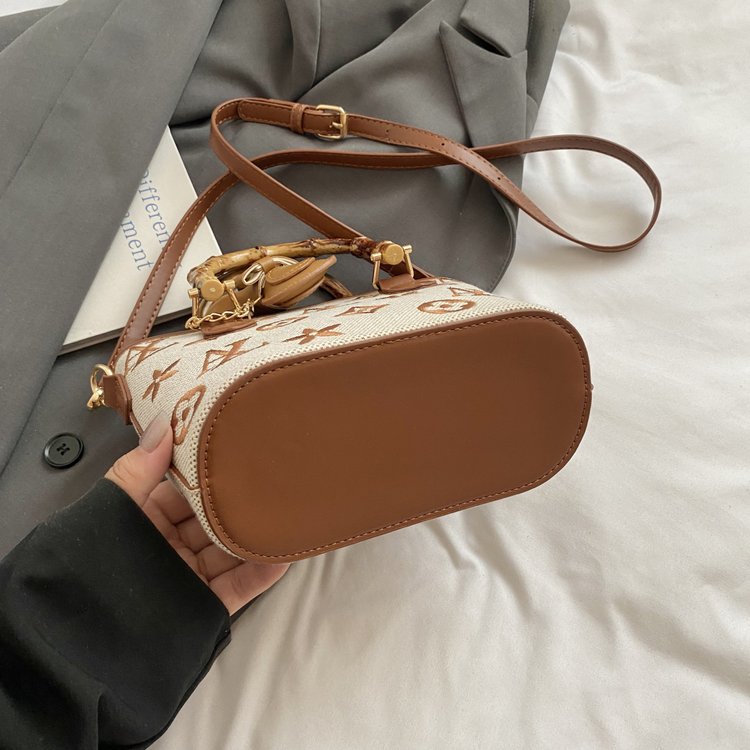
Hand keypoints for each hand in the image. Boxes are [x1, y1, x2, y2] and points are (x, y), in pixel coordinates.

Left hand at [105, 413, 288, 614]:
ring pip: (230, 550)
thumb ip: (138, 471)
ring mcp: (189, 576)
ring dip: (256, 534)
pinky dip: (259, 574)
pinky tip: (282, 556)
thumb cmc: (89, 567)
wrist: (78, 642)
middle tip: (275, 473)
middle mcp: (170, 545)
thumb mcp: (108, 513)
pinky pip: (236, 588)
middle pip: (213, 517)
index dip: (208, 467)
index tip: (236, 442)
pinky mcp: (203, 606)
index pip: (184, 487)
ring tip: (289, 510)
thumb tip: (166, 423)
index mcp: (145, 519)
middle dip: (241, 499)